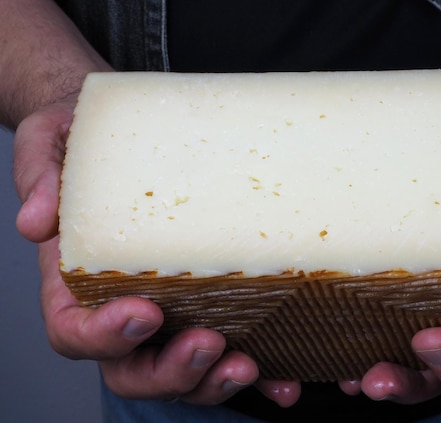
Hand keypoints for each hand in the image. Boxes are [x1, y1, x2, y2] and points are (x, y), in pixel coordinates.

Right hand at [13, 98, 300, 406]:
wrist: (130, 133)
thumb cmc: (89, 143)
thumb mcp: (51, 143)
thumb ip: (40, 178)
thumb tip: (36, 223)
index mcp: (77, 280)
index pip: (74, 330)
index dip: (104, 336)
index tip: (144, 313)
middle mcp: (123, 307)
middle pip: (132, 368)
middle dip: (169, 370)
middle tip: (207, 343)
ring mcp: (171, 314)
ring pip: (182, 373)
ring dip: (213, 381)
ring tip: (249, 366)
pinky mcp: (212, 305)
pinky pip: (231, 351)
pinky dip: (259, 374)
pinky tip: (284, 379)